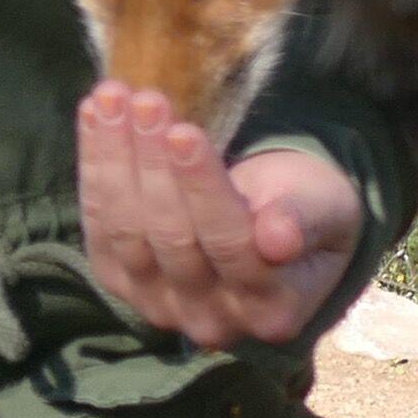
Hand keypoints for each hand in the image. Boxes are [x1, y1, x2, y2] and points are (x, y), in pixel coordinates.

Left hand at [77, 91, 361, 347]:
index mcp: (271, 309)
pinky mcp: (119, 281)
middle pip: (172, 237)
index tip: (184, 132)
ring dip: (115, 159)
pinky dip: (94, 166)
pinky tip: (93, 113)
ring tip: (113, 96)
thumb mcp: (324, 206)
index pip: (230, 244)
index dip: (202, 188)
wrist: (271, 227)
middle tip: (147, 100)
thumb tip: (279, 239)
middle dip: (154, 163)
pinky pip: (98, 224)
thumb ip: (304, 221)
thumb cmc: (305, 207)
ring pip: (127, 231)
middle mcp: (210, 320)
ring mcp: (159, 305)